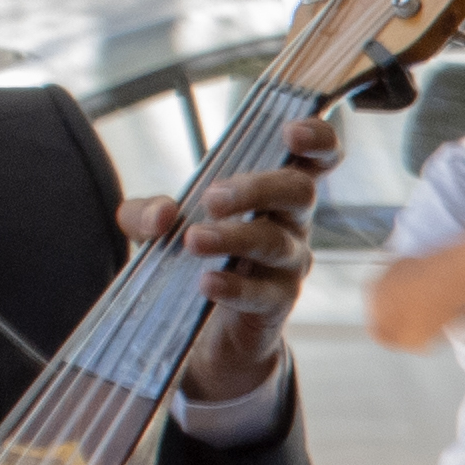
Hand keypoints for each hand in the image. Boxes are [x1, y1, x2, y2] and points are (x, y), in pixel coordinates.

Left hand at [136, 106, 335, 405]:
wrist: (208, 331)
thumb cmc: (196, 259)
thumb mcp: (160, 230)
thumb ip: (147, 214)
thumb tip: (162, 214)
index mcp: (273, 192)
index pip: (315, 159)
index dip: (317, 140)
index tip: (291, 133)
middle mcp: (291, 223)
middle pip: (299, 192)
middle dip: (257, 189)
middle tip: (212, 198)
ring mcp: (289, 264)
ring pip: (277, 242)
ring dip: (234, 237)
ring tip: (194, 241)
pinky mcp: (277, 304)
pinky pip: (263, 293)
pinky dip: (234, 286)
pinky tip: (207, 282)